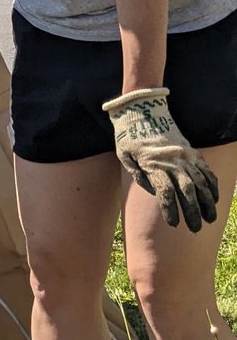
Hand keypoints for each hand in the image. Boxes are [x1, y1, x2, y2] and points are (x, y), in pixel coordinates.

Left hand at [103, 87, 219, 231]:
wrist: (142, 110)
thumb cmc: (129, 136)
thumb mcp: (123, 155)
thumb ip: (137, 175)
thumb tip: (154, 192)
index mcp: (153, 164)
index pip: (165, 192)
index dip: (170, 210)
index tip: (174, 224)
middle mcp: (172, 161)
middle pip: (186, 191)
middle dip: (192, 212)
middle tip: (195, 228)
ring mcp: (185, 156)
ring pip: (200, 183)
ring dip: (207, 202)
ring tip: (209, 218)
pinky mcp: (192, 151)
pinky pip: (206, 170)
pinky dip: (212, 185)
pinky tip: (215, 198)